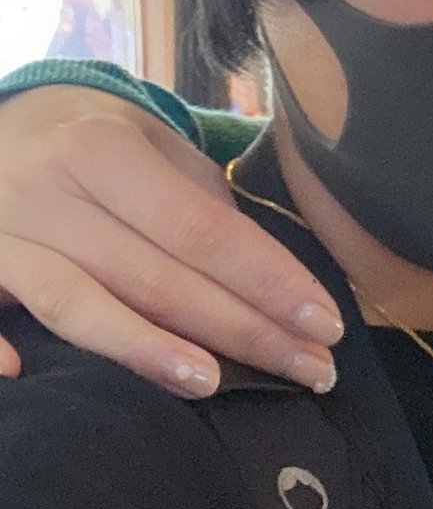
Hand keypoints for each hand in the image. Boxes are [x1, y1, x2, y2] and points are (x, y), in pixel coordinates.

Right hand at [0, 89, 340, 394]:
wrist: (6, 125)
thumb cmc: (104, 146)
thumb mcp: (157, 150)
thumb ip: (204, 209)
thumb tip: (276, 287)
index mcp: (102, 149)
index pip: (200, 229)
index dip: (267, 281)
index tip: (325, 325)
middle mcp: (45, 190)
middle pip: (152, 275)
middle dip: (240, 330)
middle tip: (310, 370)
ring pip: (75, 304)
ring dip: (146, 350)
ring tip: (214, 383)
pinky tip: (26, 378)